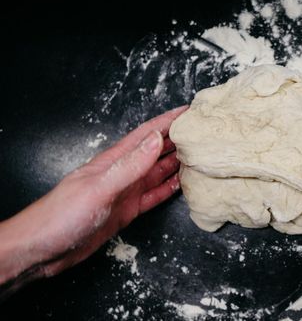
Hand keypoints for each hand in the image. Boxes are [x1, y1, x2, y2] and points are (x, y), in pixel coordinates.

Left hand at [0, 106, 187, 296]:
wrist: (42, 249)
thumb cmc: (62, 215)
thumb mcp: (100, 187)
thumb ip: (129, 165)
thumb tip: (156, 140)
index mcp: (115, 161)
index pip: (146, 135)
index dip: (167, 121)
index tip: (188, 111)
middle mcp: (122, 173)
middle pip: (155, 151)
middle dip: (176, 139)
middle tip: (200, 132)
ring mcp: (124, 192)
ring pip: (157, 173)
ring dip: (176, 163)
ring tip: (197, 155)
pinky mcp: (126, 211)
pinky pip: (153, 196)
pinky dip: (168, 189)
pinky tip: (180, 184)